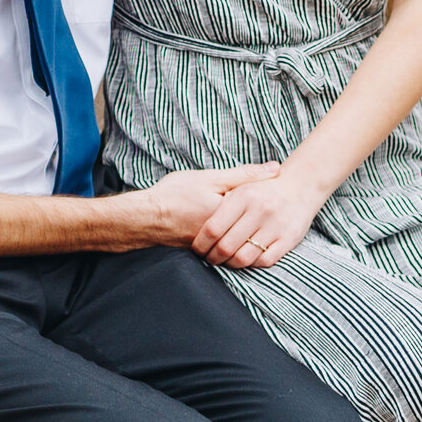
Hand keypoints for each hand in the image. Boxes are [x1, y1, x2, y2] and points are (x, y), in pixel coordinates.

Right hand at [131, 163, 279, 246]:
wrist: (144, 218)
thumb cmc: (175, 194)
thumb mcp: (211, 178)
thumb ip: (244, 175)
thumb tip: (276, 169)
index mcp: (230, 215)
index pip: (262, 210)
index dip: (270, 198)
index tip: (276, 192)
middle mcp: (226, 235)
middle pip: (256, 228)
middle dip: (262, 218)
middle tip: (269, 205)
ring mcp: (217, 247)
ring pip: (244, 240)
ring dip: (250, 230)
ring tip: (255, 218)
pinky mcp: (207, 252)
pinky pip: (229, 246)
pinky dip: (234, 236)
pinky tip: (235, 228)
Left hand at [193, 169, 330, 268]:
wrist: (301, 186)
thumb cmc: (264, 188)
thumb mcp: (242, 184)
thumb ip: (222, 200)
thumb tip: (198, 222)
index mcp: (244, 195)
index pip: (213, 228)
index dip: (201, 243)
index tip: (197, 249)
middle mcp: (260, 210)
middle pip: (226, 246)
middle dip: (213, 257)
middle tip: (209, 259)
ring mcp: (276, 225)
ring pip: (244, 257)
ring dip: (230, 264)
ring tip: (225, 261)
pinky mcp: (289, 239)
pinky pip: (264, 261)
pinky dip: (251, 264)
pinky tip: (246, 258)